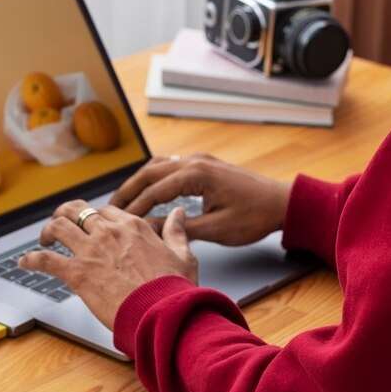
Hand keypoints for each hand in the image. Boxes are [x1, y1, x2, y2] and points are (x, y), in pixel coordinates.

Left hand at [18, 200, 196, 329]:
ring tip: (43, 239)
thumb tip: (178, 213)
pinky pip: (46, 260)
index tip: (92, 224)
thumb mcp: (182, 254)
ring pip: (58, 227)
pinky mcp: (77, 273)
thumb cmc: (173, 289)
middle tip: (60, 224)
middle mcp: (108, 232)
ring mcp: (91, 251)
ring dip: (47, 231)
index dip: (96, 216)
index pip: (106, 210)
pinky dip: (31, 260)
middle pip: (77, 211)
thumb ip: (176, 231)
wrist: (162, 312)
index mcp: (132, 226)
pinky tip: (24, 262)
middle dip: (65, 214)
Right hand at [111, 153, 290, 246]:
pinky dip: (153, 178)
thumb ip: (180, 229)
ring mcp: (199, 160)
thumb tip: (150, 230)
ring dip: (139, 183)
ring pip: (158, 167)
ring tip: (123, 202)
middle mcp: (194, 162)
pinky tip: (147, 191)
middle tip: (109, 209)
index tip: (117, 222)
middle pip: (149, 173)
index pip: (154, 191)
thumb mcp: (216, 229)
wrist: (282, 202)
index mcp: (196, 174)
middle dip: (127, 191)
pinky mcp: (204, 165)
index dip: (134, 208)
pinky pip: (170, 167)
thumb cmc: (254, 216)